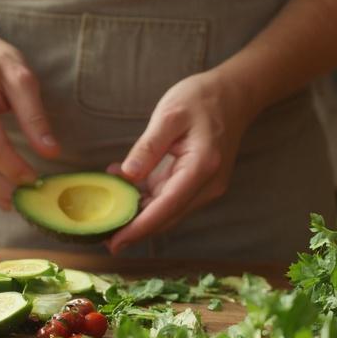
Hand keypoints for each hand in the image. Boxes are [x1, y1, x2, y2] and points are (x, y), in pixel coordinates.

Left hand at [106, 70, 255, 253]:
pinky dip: (148, 200)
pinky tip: (125, 190)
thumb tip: (127, 175)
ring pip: (168, 211)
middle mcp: (207, 185)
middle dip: (136, 230)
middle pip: (167, 217)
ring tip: (108, 214)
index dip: (139, 228)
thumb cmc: (201, 99)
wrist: (233, 94)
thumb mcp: (169, 115)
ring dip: (140, 215)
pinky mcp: (199, 184)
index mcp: (201, 167)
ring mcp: (206, 187)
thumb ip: (148, 147)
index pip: (166, 207)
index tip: (115, 242)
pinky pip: (171, 199)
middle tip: (103, 237)